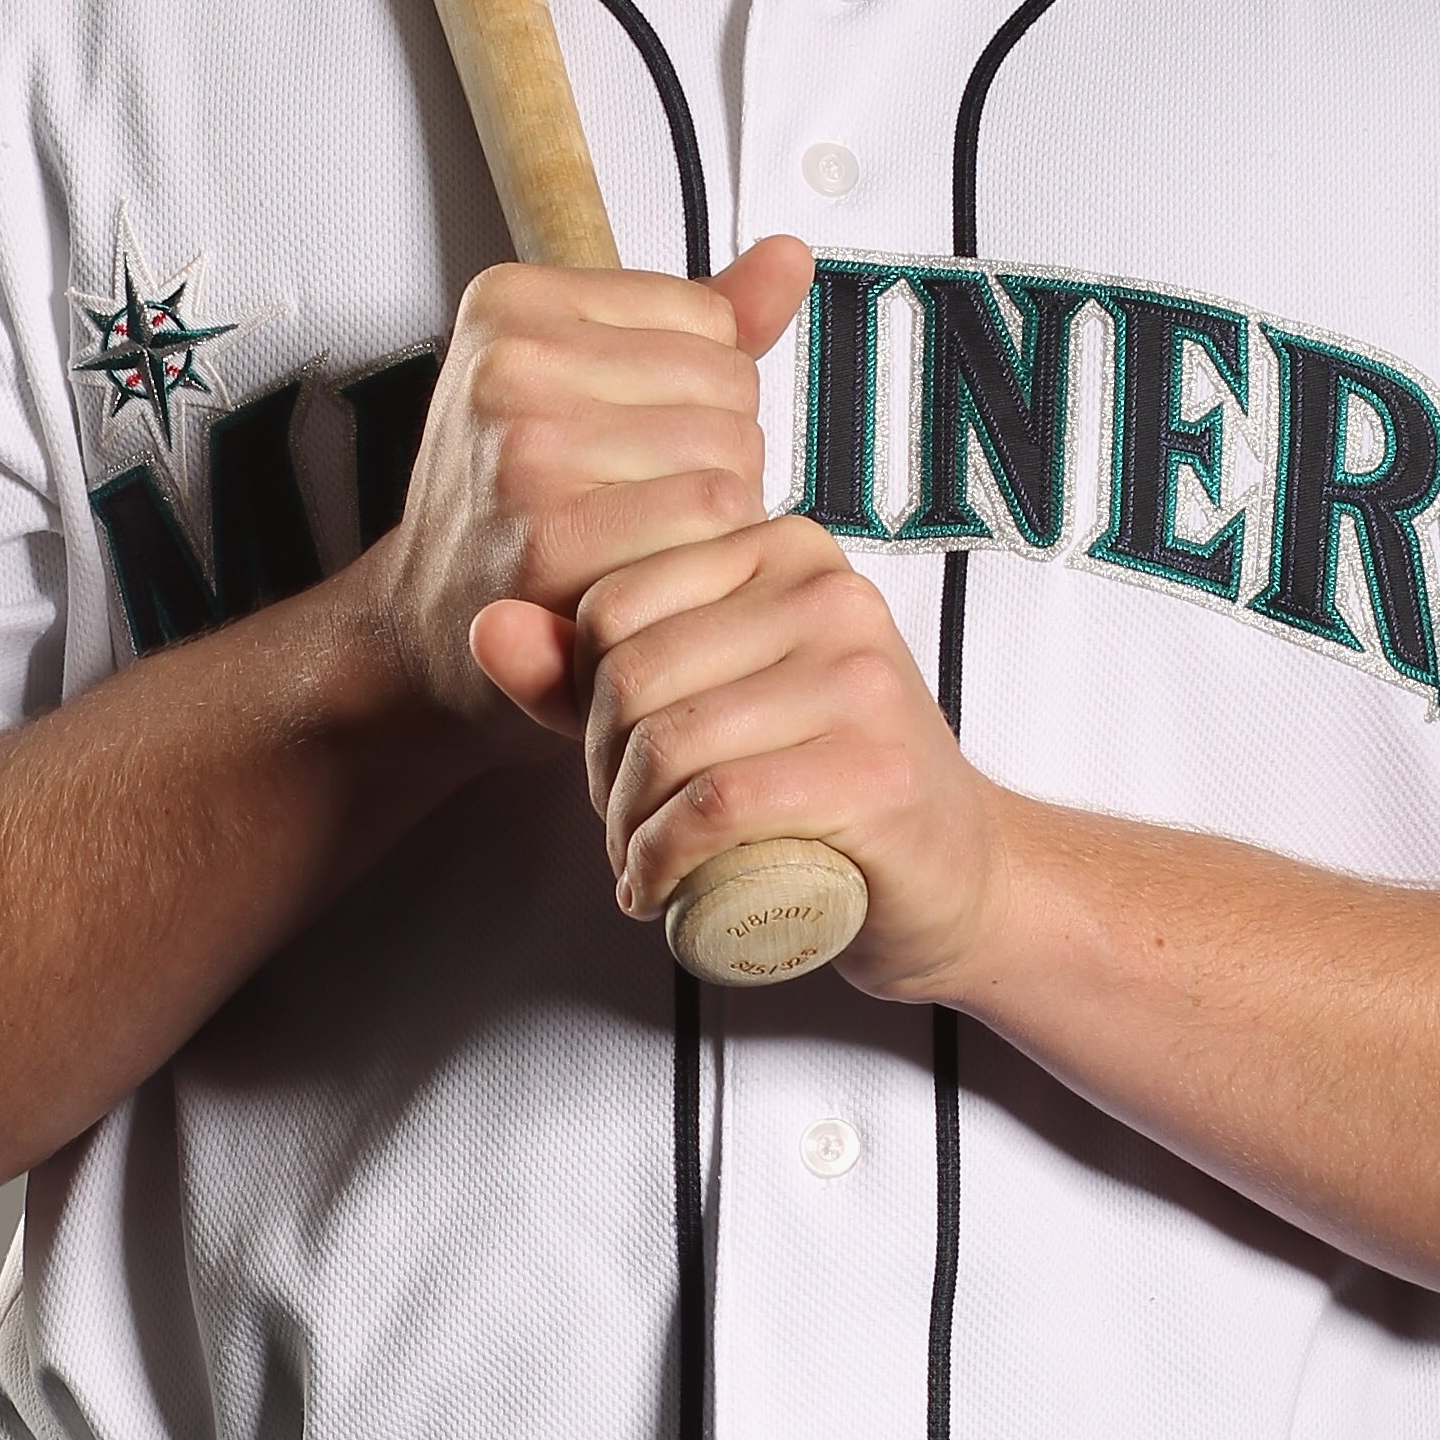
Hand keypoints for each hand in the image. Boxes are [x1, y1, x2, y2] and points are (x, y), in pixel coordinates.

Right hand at [373, 233, 816, 740]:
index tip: (632, 430)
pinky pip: (713, 514)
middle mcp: (510, 363)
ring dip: (720, 509)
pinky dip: (709, 552)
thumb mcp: (585, 379)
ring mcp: (526, 448)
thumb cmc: (515, 500)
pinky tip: (655, 566)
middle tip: (641, 495)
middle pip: (729, 384)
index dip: (703, 388)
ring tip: (647, 532)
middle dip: (716, 450)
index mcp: (512, 301)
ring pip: (732, 451)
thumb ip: (698, 318)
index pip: (709, 317)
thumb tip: (788, 257)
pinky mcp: (554, 536)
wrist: (429, 623)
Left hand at [476, 495, 1017, 1004]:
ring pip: (669, 743)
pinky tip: (656, 889)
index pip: (611, 605)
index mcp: (783, 550)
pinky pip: (717, 804)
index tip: (610, 765)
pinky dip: (662, 859)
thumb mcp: (699, 707)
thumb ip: (586, 669)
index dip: (580, 701)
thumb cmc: (820, 786)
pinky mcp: (875, 769)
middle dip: (598, 774)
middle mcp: (830, 594)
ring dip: (624, 828)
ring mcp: (862, 678)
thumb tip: (483, 625)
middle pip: (632, 677)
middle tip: (623, 829)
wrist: (956, 876)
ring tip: (639, 862)